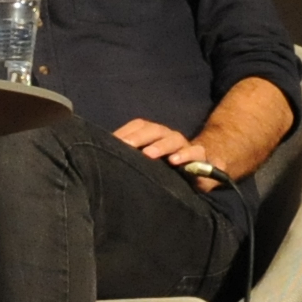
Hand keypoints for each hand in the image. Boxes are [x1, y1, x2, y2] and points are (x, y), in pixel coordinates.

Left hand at [108, 117, 223, 185]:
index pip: (139, 126)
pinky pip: (196, 151)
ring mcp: (185, 145)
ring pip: (174, 138)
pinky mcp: (200, 158)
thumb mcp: (144, 163)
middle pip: (154, 130)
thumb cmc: (164, 168)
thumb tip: (101, 157)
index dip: (126, 132)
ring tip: (149, 154)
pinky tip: (174, 161)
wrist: (199, 175)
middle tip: (126, 146)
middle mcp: (168, 137)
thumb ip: (127, 157)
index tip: (111, 143)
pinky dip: (186, 155)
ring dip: (161, 145)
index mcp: (153, 135)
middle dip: (139, 137)